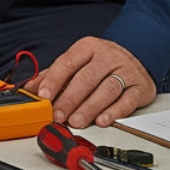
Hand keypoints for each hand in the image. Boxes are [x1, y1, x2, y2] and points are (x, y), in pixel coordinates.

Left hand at [24, 37, 155, 129]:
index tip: (44, 95)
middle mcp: (107, 57)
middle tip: (58, 115)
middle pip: (86, 78)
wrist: (139, 54)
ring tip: (76, 122)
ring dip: (89, 108)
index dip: (54, 80)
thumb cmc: (102, 62)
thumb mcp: (77, 62)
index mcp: (88, 47)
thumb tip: (29, 90)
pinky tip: (102, 121)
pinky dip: (114, 112)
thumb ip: (53, 75)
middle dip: (70, 99)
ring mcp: (125, 71)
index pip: (68, 62)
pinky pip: (127, 100)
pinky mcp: (140, 87)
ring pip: (106, 90)